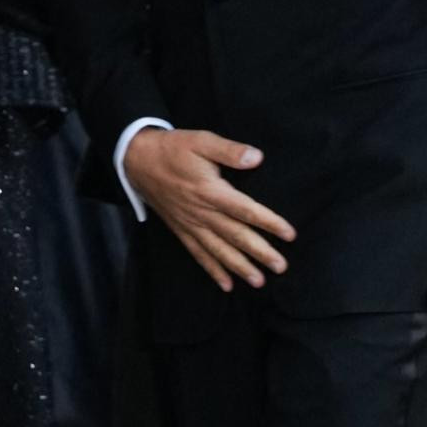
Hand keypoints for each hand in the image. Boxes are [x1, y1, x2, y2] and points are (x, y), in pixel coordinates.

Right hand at [124, 127, 294, 291]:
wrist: (137, 161)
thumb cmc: (173, 149)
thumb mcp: (202, 141)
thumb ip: (229, 151)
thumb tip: (256, 157)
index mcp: (211, 191)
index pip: (246, 210)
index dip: (269, 222)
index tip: (289, 234)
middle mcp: (202, 212)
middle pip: (236, 236)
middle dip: (260, 253)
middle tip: (281, 267)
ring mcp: (191, 224)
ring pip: (219, 251)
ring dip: (240, 267)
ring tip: (259, 282)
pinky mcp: (181, 230)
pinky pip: (198, 255)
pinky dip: (212, 271)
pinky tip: (226, 285)